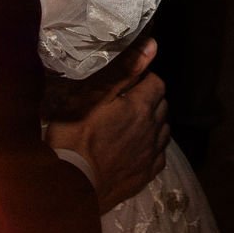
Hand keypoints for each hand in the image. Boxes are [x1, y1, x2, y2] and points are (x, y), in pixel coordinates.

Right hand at [46, 39, 169, 212]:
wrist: (70, 186)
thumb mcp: (91, 97)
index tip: (124, 86)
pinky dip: (151, 147)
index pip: (157, 82)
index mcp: (141, 106)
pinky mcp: (147, 175)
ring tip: (128, 126)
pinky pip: (159, 154)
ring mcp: (152, 154)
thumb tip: (153, 46)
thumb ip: (125, 71)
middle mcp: (153, 128)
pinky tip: (134, 149)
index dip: (142, 80)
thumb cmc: (74, 136)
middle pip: (162, 105)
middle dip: (148, 99)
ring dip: (152, 123)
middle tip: (123, 104)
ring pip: (163, 130)